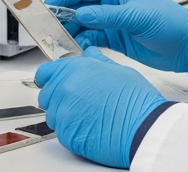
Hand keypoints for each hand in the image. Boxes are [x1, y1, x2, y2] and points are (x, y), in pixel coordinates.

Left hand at [35, 47, 168, 168]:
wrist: (142, 126)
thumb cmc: (135, 100)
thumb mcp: (118, 70)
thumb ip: (97, 61)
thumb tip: (91, 53)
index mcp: (74, 69)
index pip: (45, 72)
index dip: (50, 78)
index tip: (53, 83)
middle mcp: (64, 89)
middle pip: (46, 95)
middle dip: (58, 98)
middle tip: (78, 103)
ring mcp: (63, 112)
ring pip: (53, 115)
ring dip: (65, 116)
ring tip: (88, 116)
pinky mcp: (66, 134)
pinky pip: (61, 132)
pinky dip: (72, 131)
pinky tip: (90, 127)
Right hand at [46, 0, 187, 77]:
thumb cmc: (171, 22)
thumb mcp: (137, 16)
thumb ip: (107, 16)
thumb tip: (81, 14)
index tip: (50, 5)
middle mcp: (113, 5)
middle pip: (80, 8)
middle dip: (64, 17)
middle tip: (50, 27)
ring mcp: (114, 23)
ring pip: (85, 25)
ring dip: (73, 33)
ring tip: (61, 42)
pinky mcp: (116, 40)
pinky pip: (93, 40)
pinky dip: (83, 45)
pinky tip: (78, 50)